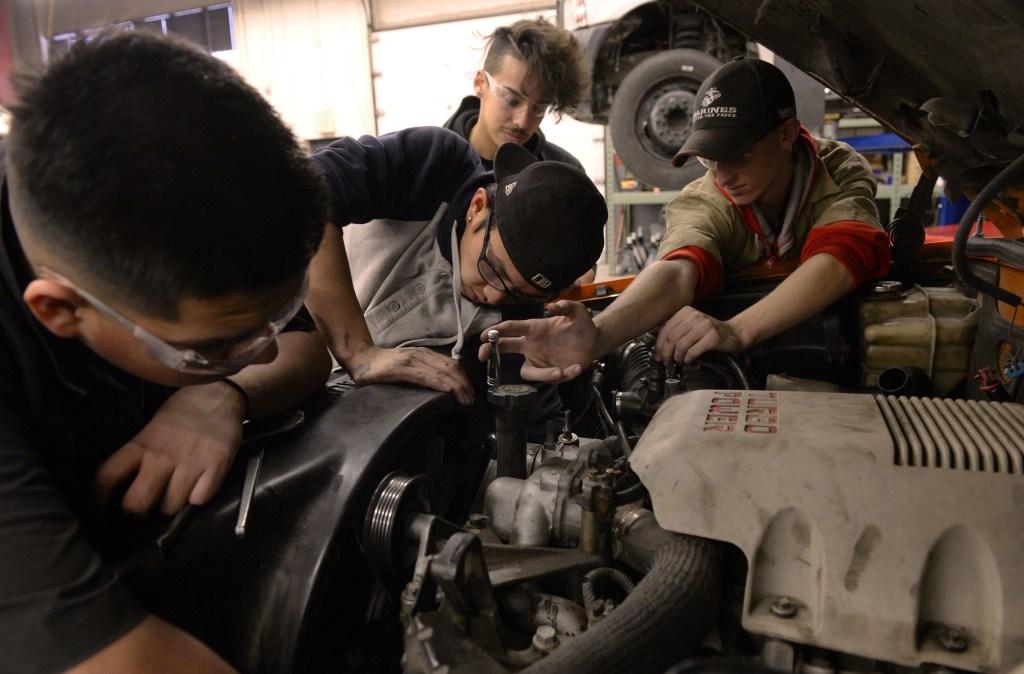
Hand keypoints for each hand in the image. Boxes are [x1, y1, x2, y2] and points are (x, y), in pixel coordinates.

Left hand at [95, 383, 245, 515]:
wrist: (219, 394)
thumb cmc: (183, 412)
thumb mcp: (151, 429)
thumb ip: (140, 456)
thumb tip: (127, 486)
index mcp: (141, 445)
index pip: (106, 477)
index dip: (98, 499)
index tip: (102, 508)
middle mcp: (162, 456)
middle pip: (137, 504)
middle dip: (138, 513)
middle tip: (145, 508)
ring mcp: (190, 463)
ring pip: (170, 508)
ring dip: (171, 506)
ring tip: (176, 494)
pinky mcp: (216, 466)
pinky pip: (200, 500)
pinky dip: (198, 497)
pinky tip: (199, 485)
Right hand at [347, 344, 474, 404]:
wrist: (361, 358)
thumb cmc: (384, 366)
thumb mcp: (408, 365)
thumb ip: (423, 371)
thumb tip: (442, 385)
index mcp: (424, 354)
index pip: (451, 364)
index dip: (464, 378)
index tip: (470, 392)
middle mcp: (421, 354)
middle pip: (451, 367)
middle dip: (465, 384)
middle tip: (471, 399)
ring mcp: (412, 360)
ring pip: (442, 372)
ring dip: (457, 386)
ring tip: (465, 399)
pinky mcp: (402, 368)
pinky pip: (426, 377)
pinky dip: (441, 384)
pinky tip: (449, 392)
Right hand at [479, 300, 597, 382]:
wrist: (593, 341)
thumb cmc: (580, 324)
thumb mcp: (576, 311)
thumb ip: (566, 306)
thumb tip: (552, 307)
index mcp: (533, 328)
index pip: (510, 329)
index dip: (495, 331)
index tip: (483, 336)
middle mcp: (532, 345)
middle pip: (505, 349)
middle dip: (491, 351)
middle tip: (482, 356)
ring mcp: (539, 360)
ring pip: (527, 372)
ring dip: (541, 374)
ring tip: (559, 371)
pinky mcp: (551, 372)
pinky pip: (550, 378)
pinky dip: (564, 374)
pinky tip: (575, 367)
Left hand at [655, 306, 744, 364]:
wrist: (734, 334)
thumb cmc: (709, 333)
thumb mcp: (691, 326)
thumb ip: (676, 331)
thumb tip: (658, 347)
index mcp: (686, 312)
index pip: (666, 329)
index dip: (659, 345)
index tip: (657, 356)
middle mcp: (695, 316)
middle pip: (672, 337)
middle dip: (666, 353)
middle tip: (666, 362)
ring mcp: (705, 325)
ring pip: (681, 344)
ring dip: (677, 357)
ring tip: (678, 361)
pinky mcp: (713, 336)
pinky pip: (693, 350)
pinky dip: (688, 358)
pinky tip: (688, 361)